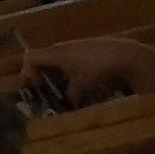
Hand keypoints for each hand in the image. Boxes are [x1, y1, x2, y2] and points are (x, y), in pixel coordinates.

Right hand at [28, 39, 154, 104]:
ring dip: (58, 78)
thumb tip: (65, 105)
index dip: (27, 74)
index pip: (30, 58)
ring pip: (58, 63)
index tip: (36, 90)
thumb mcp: (80, 86)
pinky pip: (72, 62)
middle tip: (46, 96)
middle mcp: (63, 48)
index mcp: (56, 53)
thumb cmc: (98, 69)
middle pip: (43, 61)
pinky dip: (71, 74)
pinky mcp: (89, 50)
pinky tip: (82, 85)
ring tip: (65, 94)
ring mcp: (77, 48)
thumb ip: (68, 96)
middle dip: (42, 79)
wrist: (127, 56)